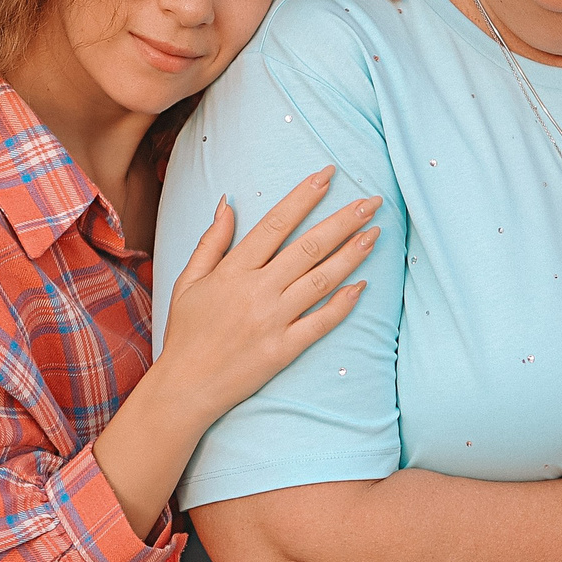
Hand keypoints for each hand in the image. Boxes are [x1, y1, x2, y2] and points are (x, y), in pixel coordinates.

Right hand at [155, 169, 379, 423]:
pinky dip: (343, 304)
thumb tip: (227, 203)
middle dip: (344, 220)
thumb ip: (211, 242)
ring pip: (321, 280)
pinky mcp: (284, 349)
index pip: (275, 224)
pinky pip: (320, 322)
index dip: (303, 196)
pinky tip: (363, 285)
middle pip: (308, 247)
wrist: (185, 387)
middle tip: (372, 200)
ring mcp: (273, 320)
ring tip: (375, 232)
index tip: (327, 174)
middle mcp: (256, 291)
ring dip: (351, 255)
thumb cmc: (186, 332)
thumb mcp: (187, 280)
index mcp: (233, 271)